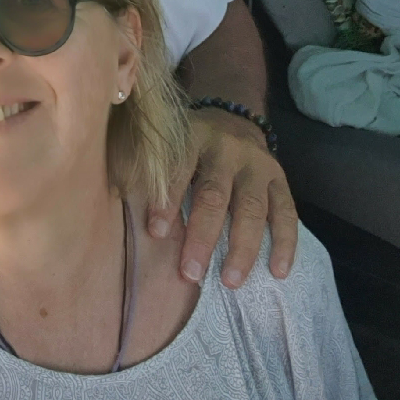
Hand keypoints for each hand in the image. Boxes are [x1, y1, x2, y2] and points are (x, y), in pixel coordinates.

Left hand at [147, 108, 297, 288]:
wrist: (231, 118)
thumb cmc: (186, 144)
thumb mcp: (164, 142)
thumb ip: (142, 165)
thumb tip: (112, 192)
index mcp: (191, 136)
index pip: (177, 169)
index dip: (166, 201)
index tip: (155, 233)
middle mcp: (226, 147)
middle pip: (215, 194)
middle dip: (202, 236)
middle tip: (190, 272)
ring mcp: (257, 163)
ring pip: (253, 207)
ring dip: (243, 247)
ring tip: (231, 281)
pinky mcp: (279, 178)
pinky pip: (287, 212)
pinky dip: (285, 243)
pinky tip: (278, 272)